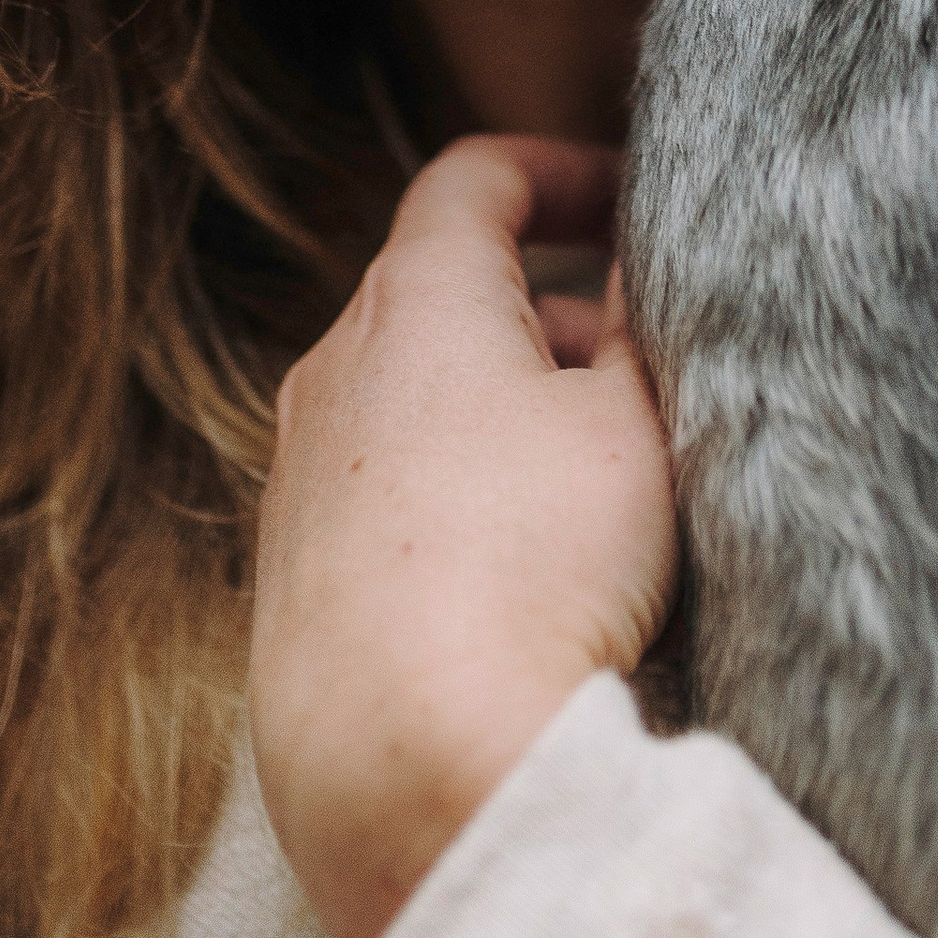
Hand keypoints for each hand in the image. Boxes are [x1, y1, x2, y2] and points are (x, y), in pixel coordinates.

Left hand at [249, 133, 678, 937]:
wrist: (409, 766)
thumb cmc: (536, 567)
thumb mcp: (634, 423)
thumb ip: (643, 324)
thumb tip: (636, 267)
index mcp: (413, 300)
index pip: (474, 180)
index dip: (559, 171)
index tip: (628, 198)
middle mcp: (333, 371)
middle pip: (447, 295)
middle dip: (553, 311)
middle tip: (648, 363)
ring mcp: (298, 481)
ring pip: (418, 403)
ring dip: (509, 414)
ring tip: (608, 486)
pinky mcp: (289, 585)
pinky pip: (387, 500)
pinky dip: (462, 498)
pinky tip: (532, 579)